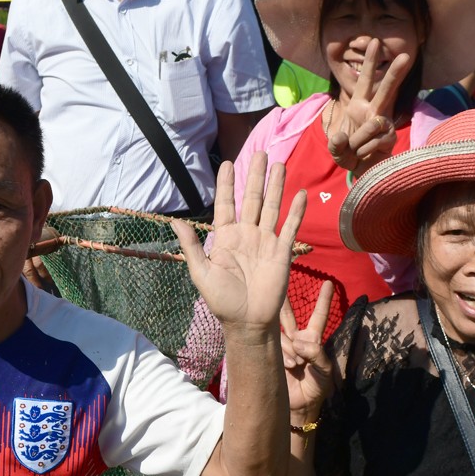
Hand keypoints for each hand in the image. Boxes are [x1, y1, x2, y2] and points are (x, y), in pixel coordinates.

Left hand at [174, 153, 305, 334]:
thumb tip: (174, 222)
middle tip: (259, 153)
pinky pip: (290, 227)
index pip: (226, 205)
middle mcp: (247, 235)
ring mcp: (266, 242)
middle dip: (255, 176)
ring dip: (275, 186)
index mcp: (226, 238)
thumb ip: (192, 246)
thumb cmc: (222, 301)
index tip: (227, 163)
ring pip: (272, 207)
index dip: (227, 185)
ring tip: (278, 164)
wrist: (247, 322)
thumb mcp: (201, 273)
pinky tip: (300, 193)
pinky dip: (296, 211)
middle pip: (252, 199)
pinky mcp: (282, 252)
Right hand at [279, 284, 334, 422]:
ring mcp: (282, 347)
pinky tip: (289, 366)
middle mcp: (296, 340)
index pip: (319, 316)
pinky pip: (274, 348)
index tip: (328, 283)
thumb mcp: (325, 371)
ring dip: (290, 349)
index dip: (323, 300)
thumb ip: (317, 354)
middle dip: (283, 304)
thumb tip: (298, 341)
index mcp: (313, 340)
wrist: (299, 406)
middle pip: (288, 317)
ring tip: (297, 364)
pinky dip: (284, 355)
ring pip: (282, 336)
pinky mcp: (270, 356)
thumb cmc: (317, 387)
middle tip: (276, 288)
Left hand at [328, 39, 411, 174]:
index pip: (364, 81)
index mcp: (359, 105)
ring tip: (355, 148)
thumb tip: (343, 137)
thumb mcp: (335, 148)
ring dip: (360, 137)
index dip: (368, 63)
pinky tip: (364, 154)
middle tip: (406, 55)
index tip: (374, 41)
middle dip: (394, 73)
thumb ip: (335, 143)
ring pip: (376, 122)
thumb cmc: (348, 153)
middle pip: (386, 90)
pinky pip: (375, 142)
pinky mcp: (390, 139)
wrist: (360, 171)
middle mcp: (373, 111)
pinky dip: (364, 151)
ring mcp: (384, 125)